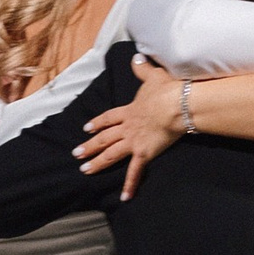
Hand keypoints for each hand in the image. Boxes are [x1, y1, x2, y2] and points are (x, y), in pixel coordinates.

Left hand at [73, 59, 183, 199]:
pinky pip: (135, 172)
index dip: (97, 122)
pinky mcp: (145, 153)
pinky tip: (124, 197)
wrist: (177, 104)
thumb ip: (142, 68)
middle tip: (76, 153)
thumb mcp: (153, 75)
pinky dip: (130, 185)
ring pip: (111, 154)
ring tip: (84, 170)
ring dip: (97, 163)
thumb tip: (136, 56)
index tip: (86, 128)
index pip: (108, 117)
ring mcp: (134, 141)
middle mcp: (127, 127)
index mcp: (129, 110)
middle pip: (104, 137)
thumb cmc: (167, 89)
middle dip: (89, 145)